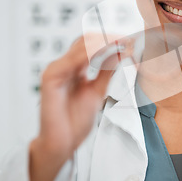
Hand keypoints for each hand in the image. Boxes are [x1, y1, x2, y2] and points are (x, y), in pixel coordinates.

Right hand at [36, 34, 127, 160]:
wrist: (61, 143)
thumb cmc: (74, 121)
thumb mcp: (98, 92)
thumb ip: (107, 72)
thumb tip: (120, 52)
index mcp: (74, 68)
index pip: (91, 44)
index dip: (111, 39)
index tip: (131, 38)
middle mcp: (64, 66)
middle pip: (86, 41)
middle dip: (109, 37)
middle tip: (129, 37)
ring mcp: (56, 70)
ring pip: (80, 47)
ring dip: (103, 42)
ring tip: (122, 42)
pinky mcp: (50, 78)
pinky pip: (71, 61)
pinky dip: (89, 54)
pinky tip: (103, 52)